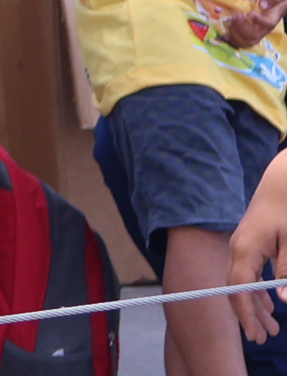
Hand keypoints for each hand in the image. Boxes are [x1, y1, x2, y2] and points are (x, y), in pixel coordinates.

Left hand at [225, 0, 286, 50]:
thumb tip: (262, 5)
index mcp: (273, 16)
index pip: (268, 23)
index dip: (259, 21)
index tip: (249, 14)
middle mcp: (265, 27)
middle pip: (256, 35)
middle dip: (242, 27)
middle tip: (235, 14)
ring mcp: (257, 31)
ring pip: (248, 41)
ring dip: (236, 33)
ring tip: (230, 21)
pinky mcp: (249, 32)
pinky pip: (242, 41)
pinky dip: (233, 39)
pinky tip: (225, 33)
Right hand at [236, 150, 286, 339]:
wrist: (281, 182)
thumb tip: (284, 301)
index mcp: (245, 249)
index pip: (238, 287)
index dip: (245, 312)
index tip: (253, 334)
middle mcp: (238, 250)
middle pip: (237, 288)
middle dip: (249, 314)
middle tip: (262, 339)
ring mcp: (243, 247)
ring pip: (243, 282)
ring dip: (255, 306)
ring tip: (270, 328)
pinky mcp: (251, 245)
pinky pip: (250, 274)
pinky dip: (258, 292)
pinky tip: (269, 305)